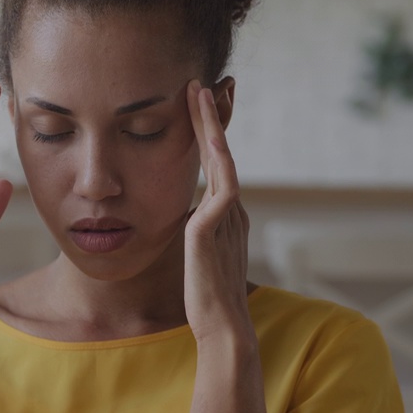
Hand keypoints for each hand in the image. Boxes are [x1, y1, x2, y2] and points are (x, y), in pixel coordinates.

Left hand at [183, 78, 252, 345]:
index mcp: (225, 217)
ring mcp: (227, 215)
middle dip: (214, 118)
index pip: (217, 166)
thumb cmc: (204, 301)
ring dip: (211, 124)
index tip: (199, 108)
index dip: (209, 136)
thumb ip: (192, 235)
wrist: (221, 328)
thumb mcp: (194, 258)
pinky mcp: (216, 225)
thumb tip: (181, 220)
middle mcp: (231, 210)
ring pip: (222, 158)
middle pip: (222, 152)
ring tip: (199, 92)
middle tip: (204, 84)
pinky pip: (222, 180)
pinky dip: (216, 153)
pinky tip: (205, 132)